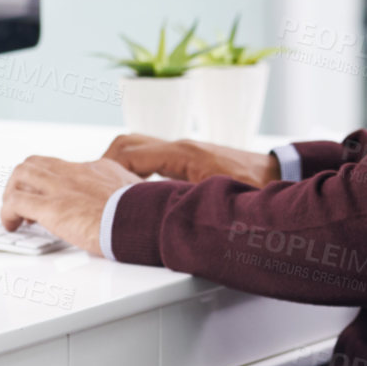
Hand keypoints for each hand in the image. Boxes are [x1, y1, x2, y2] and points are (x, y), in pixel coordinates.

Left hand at [0, 156, 142, 256]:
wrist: (143, 219)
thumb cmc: (145, 212)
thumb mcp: (136, 193)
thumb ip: (125, 193)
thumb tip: (131, 201)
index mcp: (97, 168)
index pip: (63, 167)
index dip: (51, 183)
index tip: (51, 199)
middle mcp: (76, 172)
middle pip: (36, 163)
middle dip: (23, 182)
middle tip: (25, 203)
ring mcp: (62, 188)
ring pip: (21, 174)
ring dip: (12, 194)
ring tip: (16, 216)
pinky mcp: (52, 208)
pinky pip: (15, 202)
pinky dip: (8, 213)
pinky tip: (13, 226)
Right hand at [101, 134, 280, 186]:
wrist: (278, 173)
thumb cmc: (255, 186)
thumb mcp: (223, 198)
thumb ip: (195, 204)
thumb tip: (169, 222)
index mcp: (182, 155)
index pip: (130, 153)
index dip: (105, 168)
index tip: (90, 188)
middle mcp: (179, 148)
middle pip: (127, 143)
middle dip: (103, 162)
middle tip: (88, 186)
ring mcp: (183, 151)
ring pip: (137, 146)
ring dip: (117, 163)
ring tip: (102, 188)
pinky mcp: (188, 158)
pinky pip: (151, 155)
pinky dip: (134, 167)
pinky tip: (131, 189)